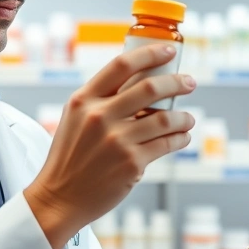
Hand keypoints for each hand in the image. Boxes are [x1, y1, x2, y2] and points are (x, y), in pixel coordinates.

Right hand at [25, 44, 196, 248]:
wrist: (60, 197)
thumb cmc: (70, 156)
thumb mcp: (75, 118)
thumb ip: (101, 99)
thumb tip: (141, 80)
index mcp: (84, 100)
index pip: (122, 65)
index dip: (151, 54)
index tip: (170, 51)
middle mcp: (100, 116)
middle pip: (150, 88)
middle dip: (177, 82)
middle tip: (189, 82)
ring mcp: (117, 140)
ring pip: (164, 118)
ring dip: (182, 116)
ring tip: (187, 118)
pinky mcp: (132, 163)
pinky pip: (166, 143)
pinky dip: (179, 138)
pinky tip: (181, 136)